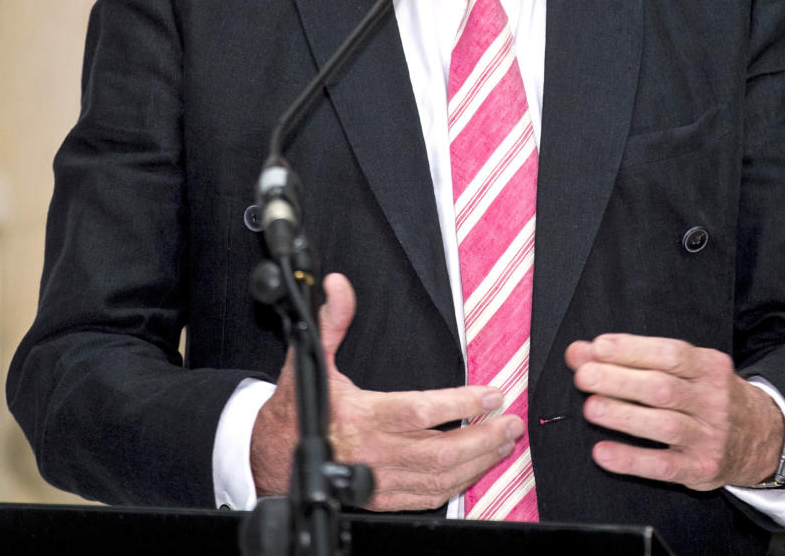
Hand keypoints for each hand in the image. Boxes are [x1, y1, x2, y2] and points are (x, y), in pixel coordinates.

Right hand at [251, 273, 523, 508]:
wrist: (274, 457)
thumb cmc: (298, 407)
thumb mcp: (312, 358)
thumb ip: (331, 320)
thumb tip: (338, 285)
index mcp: (362, 417)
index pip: (421, 412)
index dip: (461, 404)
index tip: (491, 394)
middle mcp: (374, 453)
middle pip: (442, 452)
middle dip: (484, 437)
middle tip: (510, 421)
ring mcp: (380, 481)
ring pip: (440, 478)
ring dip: (479, 461)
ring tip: (504, 440)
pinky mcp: (382, 499)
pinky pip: (428, 498)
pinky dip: (458, 485)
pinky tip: (476, 468)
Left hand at [565, 333, 784, 490]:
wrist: (761, 436)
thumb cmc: (707, 394)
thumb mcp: (683, 368)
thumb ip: (633, 357)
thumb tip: (580, 352)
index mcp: (708, 366)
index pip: (670, 353)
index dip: (632, 349)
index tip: (598, 347)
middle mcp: (712, 399)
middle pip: (663, 388)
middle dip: (619, 380)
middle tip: (584, 376)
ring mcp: (709, 436)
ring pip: (664, 425)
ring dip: (624, 416)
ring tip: (591, 408)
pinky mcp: (702, 468)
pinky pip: (664, 466)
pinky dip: (631, 460)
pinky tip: (604, 453)